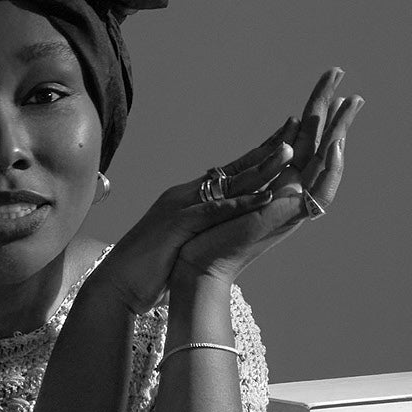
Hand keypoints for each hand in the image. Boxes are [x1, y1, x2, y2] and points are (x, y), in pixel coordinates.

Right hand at [98, 125, 300, 313]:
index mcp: (187, 200)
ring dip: (261, 167)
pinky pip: (214, 211)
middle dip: (266, 148)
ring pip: (228, 183)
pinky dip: (241, 203)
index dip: (257, 156)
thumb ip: (198, 228)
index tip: (284, 140)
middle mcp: (185, 196)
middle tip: (295, 128)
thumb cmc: (148, 269)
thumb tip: (216, 227)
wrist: (117, 283)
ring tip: (290, 152)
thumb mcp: (179, 241)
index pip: (228, 172)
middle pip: (233, 168)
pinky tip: (266, 196)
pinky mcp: (177, 225)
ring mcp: (180, 208)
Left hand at [168, 68, 361, 289]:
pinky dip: (327, 168)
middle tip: (352, 91)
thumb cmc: (203, 237)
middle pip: (319, 147)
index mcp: (276, 184)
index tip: (333, 93)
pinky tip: (336, 145)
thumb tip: (256, 157)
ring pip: (323, 163)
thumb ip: (247, 179)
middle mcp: (289, 192)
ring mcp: (291, 204)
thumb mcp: (228, 196)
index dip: (317, 120)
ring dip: (338, 133)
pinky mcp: (285, 215)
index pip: (303, 144)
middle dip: (335, 117)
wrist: (197, 268)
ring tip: (351, 104)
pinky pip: (314, 190)